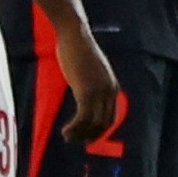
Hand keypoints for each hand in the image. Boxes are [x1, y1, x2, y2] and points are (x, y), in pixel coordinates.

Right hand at [55, 29, 122, 144]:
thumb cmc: (78, 50)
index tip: (85, 137)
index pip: (109, 118)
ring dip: (79, 134)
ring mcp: (99, 93)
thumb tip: (84, 93)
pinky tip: (65, 131)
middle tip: (73, 140)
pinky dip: (74, 128)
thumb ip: (91, 83)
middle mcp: (109, 92)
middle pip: (103, 124)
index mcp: (112, 87)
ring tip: (66, 137)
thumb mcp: (89, 70)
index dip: (98, 131)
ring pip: (93, 124)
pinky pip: (83, 118)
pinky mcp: (86, 92)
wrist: (74, 36)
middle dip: (88, 136)